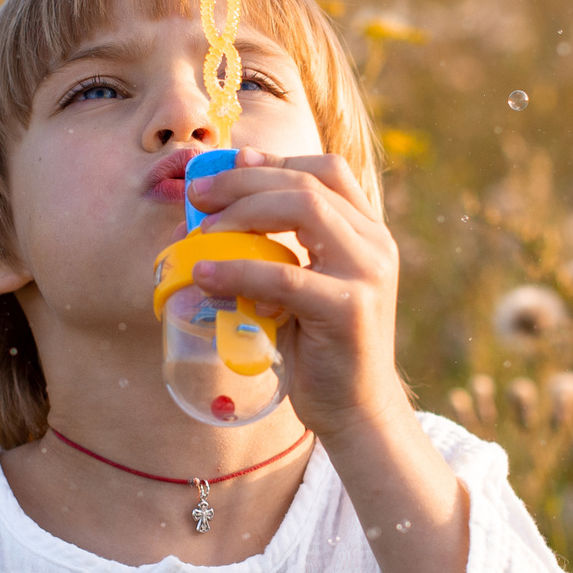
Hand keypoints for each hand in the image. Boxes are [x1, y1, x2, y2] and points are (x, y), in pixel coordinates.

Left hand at [189, 148, 471, 572]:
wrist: (356, 411)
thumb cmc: (318, 347)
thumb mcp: (298, 286)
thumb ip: (274, 249)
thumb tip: (211, 216)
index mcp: (367, 232)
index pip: (326, 170)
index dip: (272, 161)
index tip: (226, 165)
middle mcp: (374, 244)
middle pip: (308, 182)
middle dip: (245, 180)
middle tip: (198, 196)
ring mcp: (368, 274)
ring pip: (305, 210)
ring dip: (243, 213)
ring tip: (201, 233)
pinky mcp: (350, 310)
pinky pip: (287, 276)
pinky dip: (239, 270)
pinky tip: (206, 276)